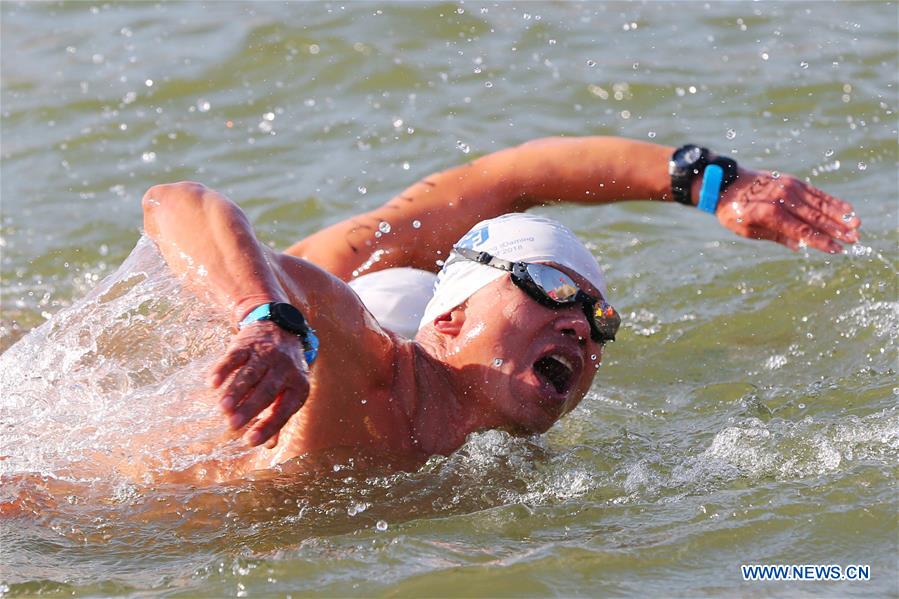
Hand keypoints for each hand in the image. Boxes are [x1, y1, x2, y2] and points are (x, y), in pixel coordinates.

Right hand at [207, 321, 310, 446]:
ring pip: (250, 374)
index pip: (284, 410)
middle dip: (249, 408)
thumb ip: (278, 416)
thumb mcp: (289, 391)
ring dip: (235, 391)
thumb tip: (268, 446)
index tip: (250, 442)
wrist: (281, 329)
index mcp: (298, 386)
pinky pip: (235, 357)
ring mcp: (266, 355)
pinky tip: (212, 384)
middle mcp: (285, 369)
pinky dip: (223, 370)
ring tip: (222, 408)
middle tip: (233, 425)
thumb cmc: (283, 371)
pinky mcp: (248, 344)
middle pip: (267, 391)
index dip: (268, 427)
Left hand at [715, 169, 860, 252]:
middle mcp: (782, 198)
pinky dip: (831, 201)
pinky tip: (846, 208)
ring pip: (819, 203)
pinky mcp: (792, 181)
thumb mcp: (747, 230)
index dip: (821, 241)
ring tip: (857, 224)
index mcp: (770, 214)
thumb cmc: (733, 212)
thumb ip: (776, 236)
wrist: (724, 183)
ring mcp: (789, 187)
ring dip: (840, 215)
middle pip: (815, 217)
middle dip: (837, 229)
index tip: (837, 250)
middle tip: (855, 239)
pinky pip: (815, 192)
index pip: (801, 231)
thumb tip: (801, 246)